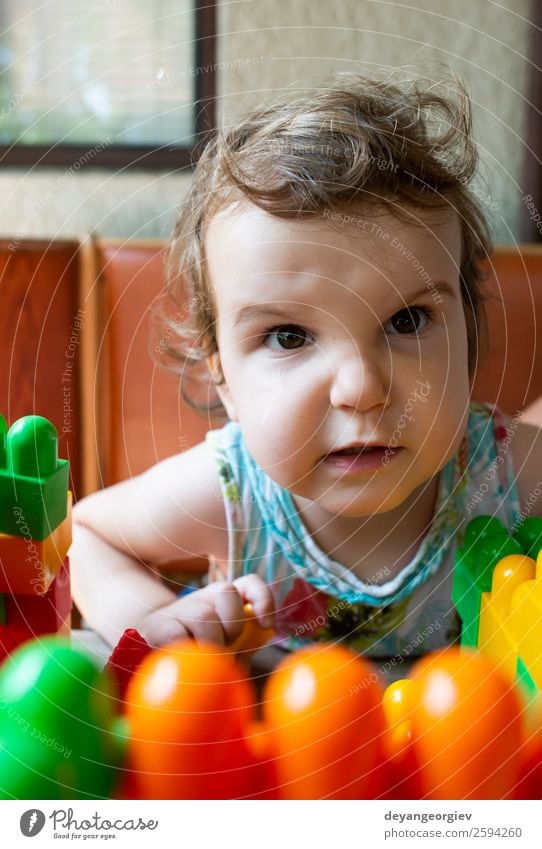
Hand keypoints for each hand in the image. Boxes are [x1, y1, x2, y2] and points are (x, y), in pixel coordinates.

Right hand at [138, 574, 274, 647]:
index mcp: (226, 600)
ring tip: (203, 658)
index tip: (265, 624)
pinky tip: (183, 659)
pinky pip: (174, 634)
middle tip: (225, 647)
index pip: (250, 584)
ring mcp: (181, 608)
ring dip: (210, 642)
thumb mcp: (227, 648)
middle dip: (233, 625)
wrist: (151, 646)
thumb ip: (245, 648)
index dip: (262, 599)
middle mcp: (205, 597)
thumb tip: (258, 649)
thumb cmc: (200, 650)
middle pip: (227, 592)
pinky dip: (184, 651)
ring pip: (204, 615)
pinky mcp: (158, 625)